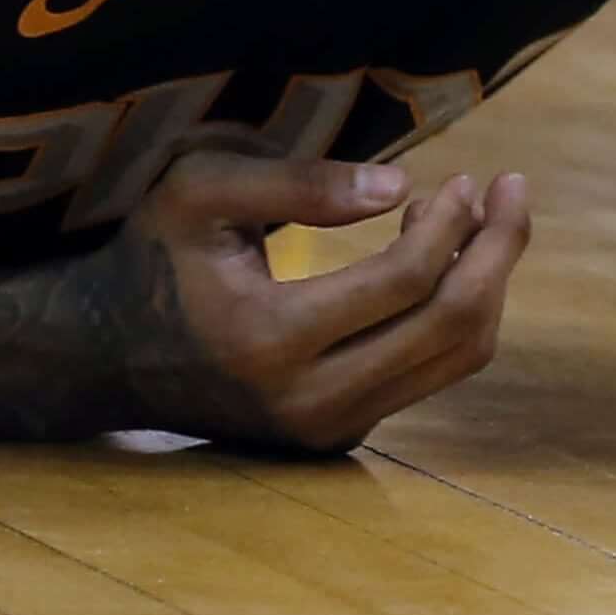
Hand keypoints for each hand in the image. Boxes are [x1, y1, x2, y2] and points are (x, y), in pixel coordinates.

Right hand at [95, 151, 536, 450]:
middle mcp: (306, 401)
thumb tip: (399, 187)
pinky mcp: (337, 437)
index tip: (468, 177)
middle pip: (452, 326)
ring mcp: (326, 428)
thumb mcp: (199, 193)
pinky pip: (430, 375)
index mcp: (268, 339)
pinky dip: (455, 315)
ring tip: (479, 219)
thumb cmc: (153, 257)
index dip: (454, 222)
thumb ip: (296, 181)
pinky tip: (439, 262)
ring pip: (455, 359)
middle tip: (512, 189)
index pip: (407, 281)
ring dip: (487, 282)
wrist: (104, 357)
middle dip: (499, 250)